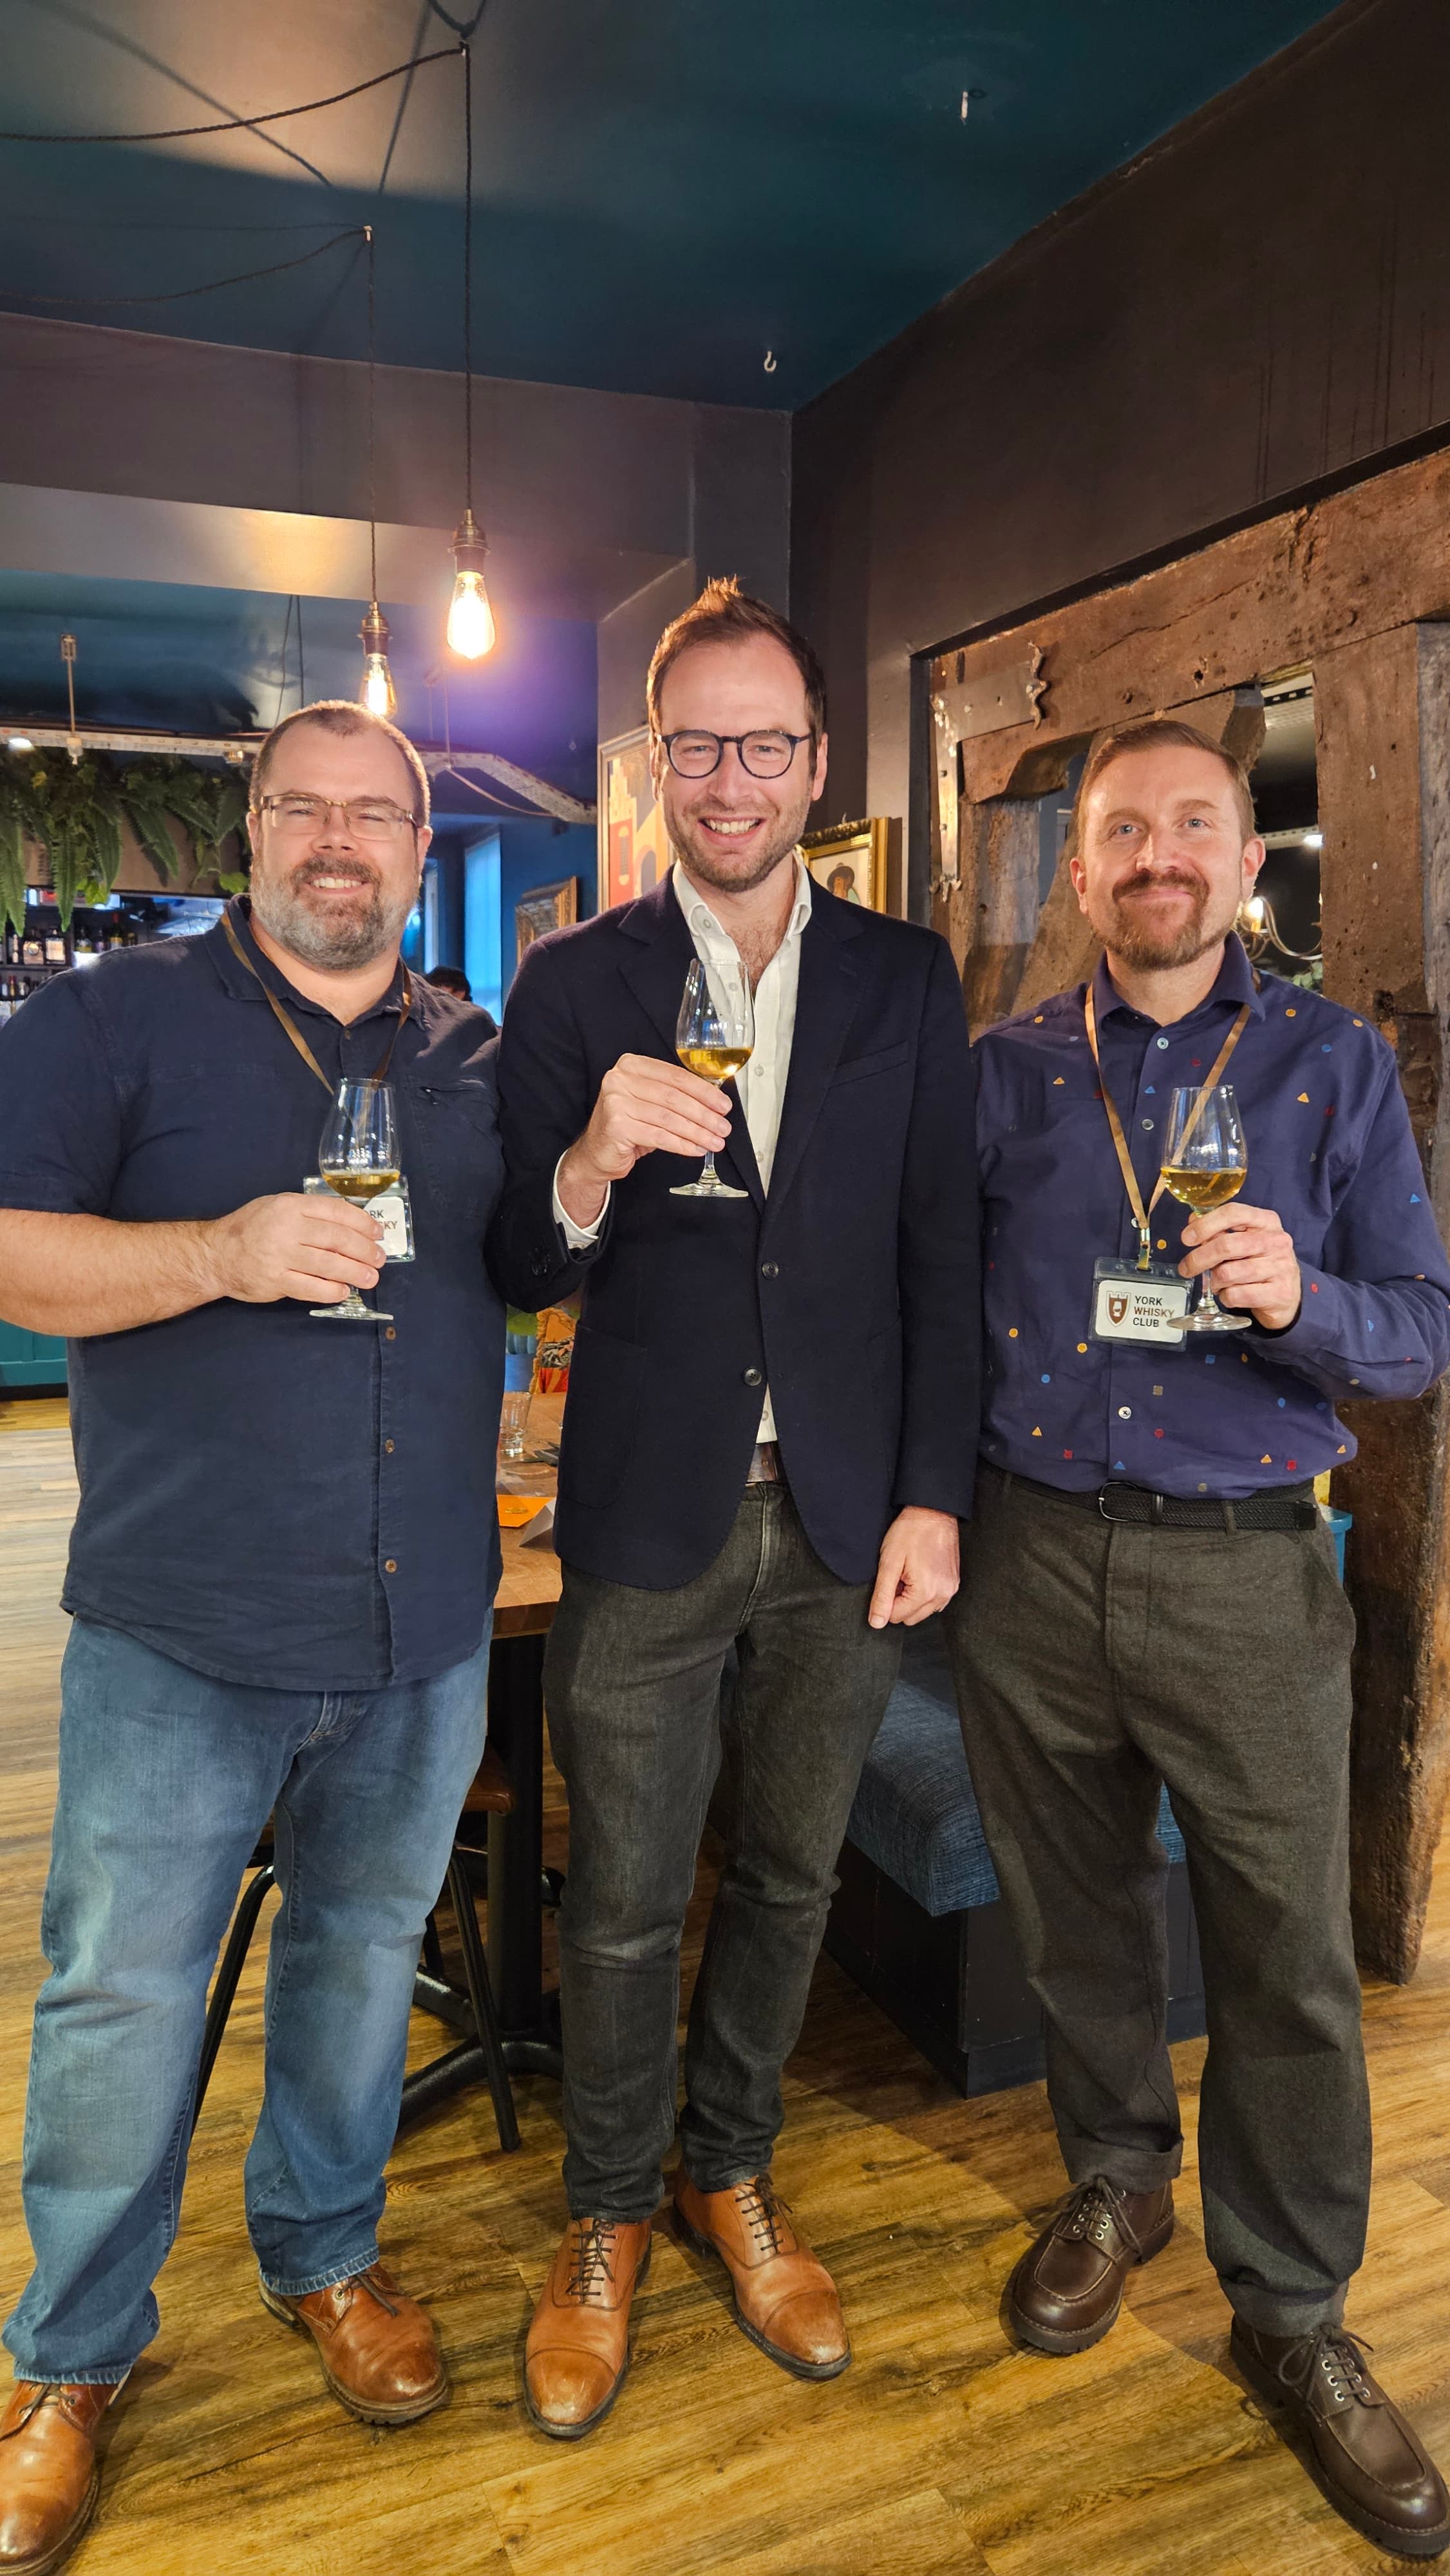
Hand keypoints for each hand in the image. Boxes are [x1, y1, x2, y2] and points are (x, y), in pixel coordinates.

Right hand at [201, 1192, 384, 1305]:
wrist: (216, 1254)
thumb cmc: (250, 1228)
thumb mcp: (277, 1206)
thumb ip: (309, 1212)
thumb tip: (349, 1224)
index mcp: (291, 1205)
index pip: (337, 1211)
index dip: (362, 1223)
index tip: (377, 1233)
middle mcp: (288, 1228)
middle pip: (338, 1239)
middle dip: (365, 1250)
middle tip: (379, 1259)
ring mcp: (281, 1255)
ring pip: (329, 1265)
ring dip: (355, 1273)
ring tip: (370, 1278)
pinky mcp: (275, 1280)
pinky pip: (311, 1288)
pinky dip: (331, 1291)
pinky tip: (343, 1292)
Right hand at [557, 1052, 732, 1224]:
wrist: (597, 1152)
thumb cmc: (628, 1124)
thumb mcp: (650, 1101)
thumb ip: (675, 1094)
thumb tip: (715, 1101)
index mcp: (632, 1065)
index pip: (676, 1076)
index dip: (705, 1092)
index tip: (724, 1105)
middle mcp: (620, 1079)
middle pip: (674, 1097)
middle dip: (704, 1114)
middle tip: (723, 1127)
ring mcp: (616, 1102)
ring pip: (669, 1118)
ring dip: (697, 1132)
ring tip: (715, 1141)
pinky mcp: (617, 1126)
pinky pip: (659, 1136)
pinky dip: (682, 1144)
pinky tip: (696, 1149)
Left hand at [868, 1506, 959, 1629]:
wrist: (933, 1512)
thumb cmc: (910, 1533)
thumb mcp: (889, 1563)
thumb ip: (882, 1596)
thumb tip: (876, 1623)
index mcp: (926, 1592)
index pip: (896, 1617)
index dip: (887, 1599)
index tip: (890, 1577)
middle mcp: (943, 1595)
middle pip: (911, 1618)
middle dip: (900, 1601)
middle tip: (899, 1575)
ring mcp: (951, 1590)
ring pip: (923, 1612)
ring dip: (912, 1599)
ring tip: (910, 1573)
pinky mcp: (954, 1583)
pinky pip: (935, 1602)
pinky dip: (925, 1594)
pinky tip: (920, 1574)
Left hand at [1178, 1201, 1301, 1327]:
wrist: (1287, 1295)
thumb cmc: (1260, 1262)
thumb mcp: (1246, 1240)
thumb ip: (1221, 1230)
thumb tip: (1194, 1220)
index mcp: (1267, 1221)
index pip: (1233, 1213)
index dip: (1205, 1224)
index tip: (1186, 1238)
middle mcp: (1277, 1241)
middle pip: (1226, 1245)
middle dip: (1199, 1258)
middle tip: (1186, 1268)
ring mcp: (1280, 1267)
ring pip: (1227, 1273)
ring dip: (1215, 1281)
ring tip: (1218, 1282)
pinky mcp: (1278, 1293)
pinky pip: (1235, 1295)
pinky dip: (1225, 1297)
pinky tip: (1231, 1294)